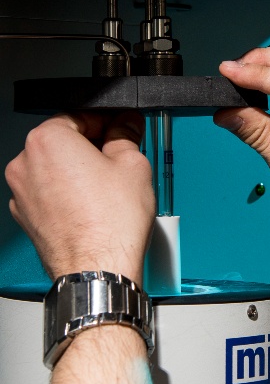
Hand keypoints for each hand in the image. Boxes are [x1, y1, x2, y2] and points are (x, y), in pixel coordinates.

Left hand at [5, 112, 154, 283]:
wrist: (98, 268)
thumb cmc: (111, 221)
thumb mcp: (133, 164)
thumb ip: (126, 135)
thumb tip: (126, 124)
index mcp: (47, 140)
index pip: (80, 115)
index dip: (108, 120)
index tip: (123, 127)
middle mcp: (25, 163)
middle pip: (64, 142)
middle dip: (93, 146)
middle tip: (122, 158)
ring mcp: (21, 193)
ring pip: (55, 169)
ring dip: (80, 171)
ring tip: (110, 187)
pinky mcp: (27, 217)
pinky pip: (49, 194)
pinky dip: (69, 194)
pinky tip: (95, 205)